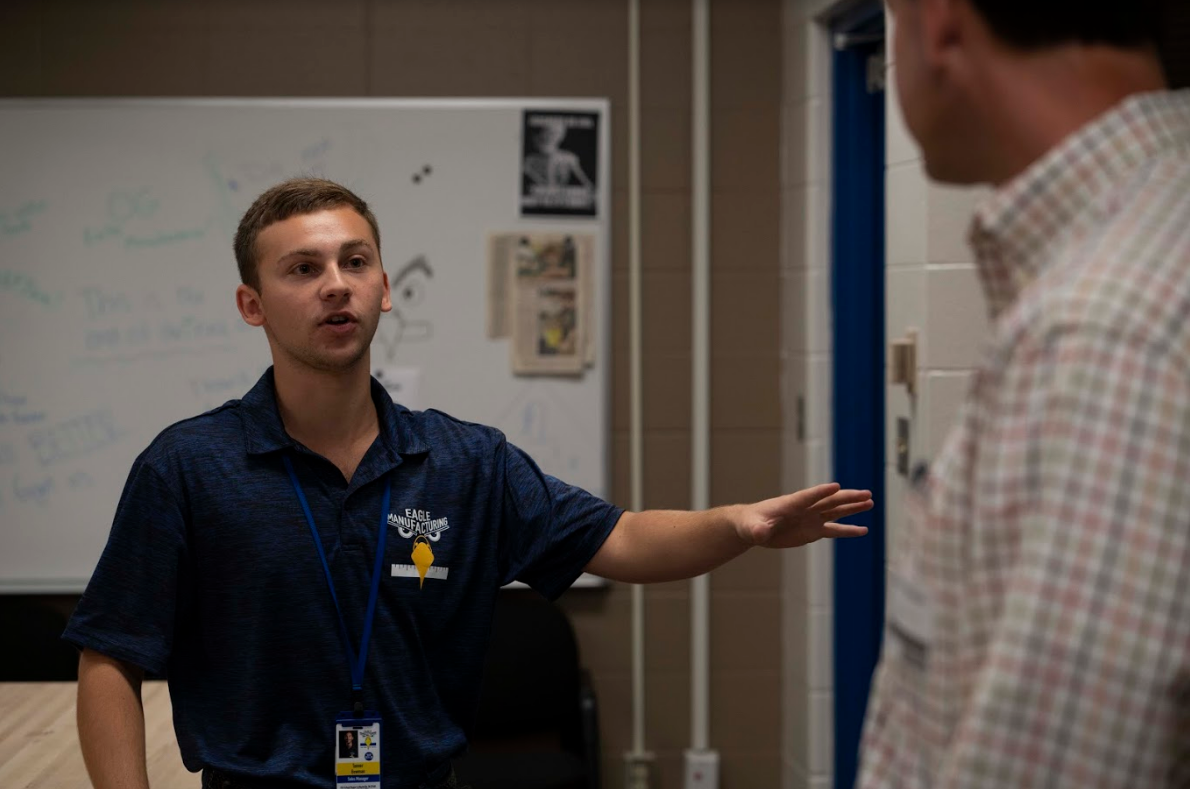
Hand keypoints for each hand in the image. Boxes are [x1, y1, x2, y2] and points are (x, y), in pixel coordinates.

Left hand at [735, 483, 872, 547]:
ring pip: (836, 511)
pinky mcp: (813, 530)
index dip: (821, 492)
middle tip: (866, 493)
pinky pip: (834, 530)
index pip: (808, 496)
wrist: (754, 527)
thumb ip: (757, 530)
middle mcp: (805, 509)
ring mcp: (811, 518)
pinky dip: (848, 530)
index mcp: (790, 504)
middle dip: (847, 497)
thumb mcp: (752, 528)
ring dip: (853, 507)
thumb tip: (758, 533)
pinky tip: (863, 530)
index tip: (836, 486)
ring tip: (870, 502)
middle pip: (829, 501)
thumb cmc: (751, 524)